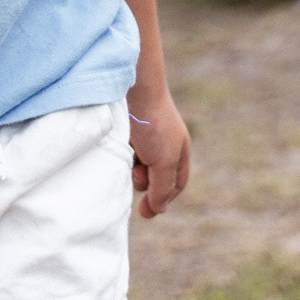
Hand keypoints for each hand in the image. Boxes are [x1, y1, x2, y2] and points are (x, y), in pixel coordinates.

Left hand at [127, 86, 190, 218]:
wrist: (134, 88)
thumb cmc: (153, 125)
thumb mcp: (164, 162)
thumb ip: (163, 188)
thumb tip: (159, 208)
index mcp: (180, 151)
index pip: (176, 185)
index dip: (163, 199)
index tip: (145, 211)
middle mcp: (163, 144)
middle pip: (154, 178)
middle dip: (144, 182)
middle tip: (136, 172)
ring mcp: (145, 136)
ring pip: (137, 166)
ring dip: (131, 168)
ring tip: (128, 154)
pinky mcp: (127, 129)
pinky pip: (124, 152)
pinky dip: (122, 155)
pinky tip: (119, 148)